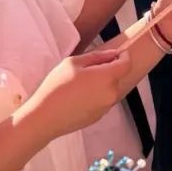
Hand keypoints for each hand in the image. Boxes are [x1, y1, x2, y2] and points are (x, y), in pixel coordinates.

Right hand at [19, 48, 134, 140]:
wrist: (45, 118)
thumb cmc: (57, 86)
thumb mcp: (74, 62)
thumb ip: (97, 56)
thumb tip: (114, 54)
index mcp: (107, 78)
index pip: (126, 64)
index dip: (124, 56)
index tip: (118, 53)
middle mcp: (111, 93)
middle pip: (118, 77)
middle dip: (109, 70)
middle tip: (88, 68)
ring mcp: (106, 107)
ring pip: (109, 89)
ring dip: (102, 83)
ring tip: (81, 83)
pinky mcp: (99, 117)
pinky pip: (103, 101)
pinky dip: (97, 95)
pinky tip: (79, 96)